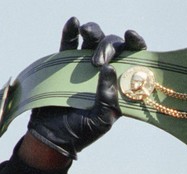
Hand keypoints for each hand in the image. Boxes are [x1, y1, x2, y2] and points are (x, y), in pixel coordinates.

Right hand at [26, 17, 146, 159]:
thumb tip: (109, 70)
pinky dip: (70, 31)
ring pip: (93, 40)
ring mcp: (84, 66)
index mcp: (120, 85)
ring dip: (93, 32)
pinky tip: (73, 23)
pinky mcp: (63, 65)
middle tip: (97, 62)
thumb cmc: (82, 132)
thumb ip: (108, 98)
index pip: (133, 59)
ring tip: (86, 33)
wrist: (51, 137)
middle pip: (113, 46)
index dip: (135, 44)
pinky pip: (68, 44)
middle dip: (108, 47)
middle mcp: (104, 72)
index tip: (131, 36)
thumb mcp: (102, 120)